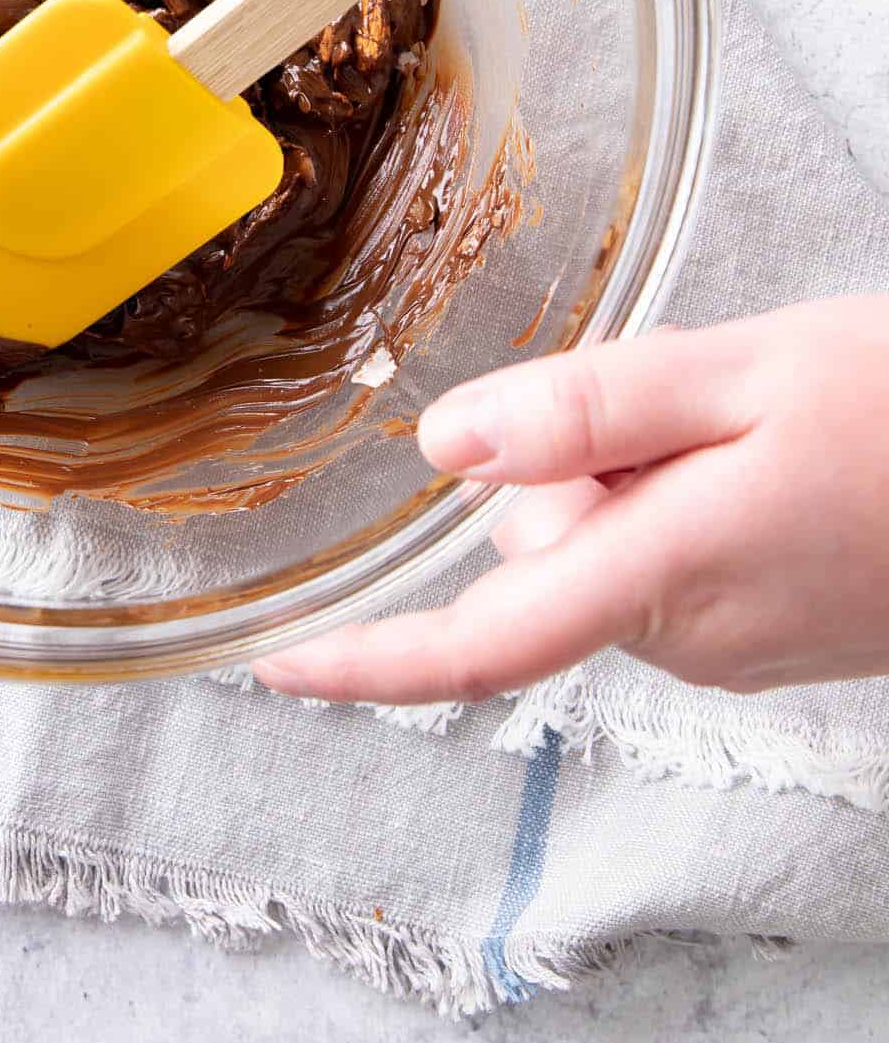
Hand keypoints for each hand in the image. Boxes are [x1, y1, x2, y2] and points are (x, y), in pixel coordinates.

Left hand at [252, 299, 888, 703]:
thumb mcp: (745, 373)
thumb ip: (587, 412)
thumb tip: (446, 448)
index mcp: (667, 572)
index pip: (486, 642)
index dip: (371, 664)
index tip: (277, 669)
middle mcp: (685, 638)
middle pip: (540, 554)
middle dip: (567, 475)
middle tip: (688, 403)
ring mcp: (730, 649)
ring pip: (599, 555)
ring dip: (631, 485)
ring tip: (746, 430)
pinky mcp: (763, 639)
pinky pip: (661, 567)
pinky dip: (676, 508)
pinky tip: (765, 464)